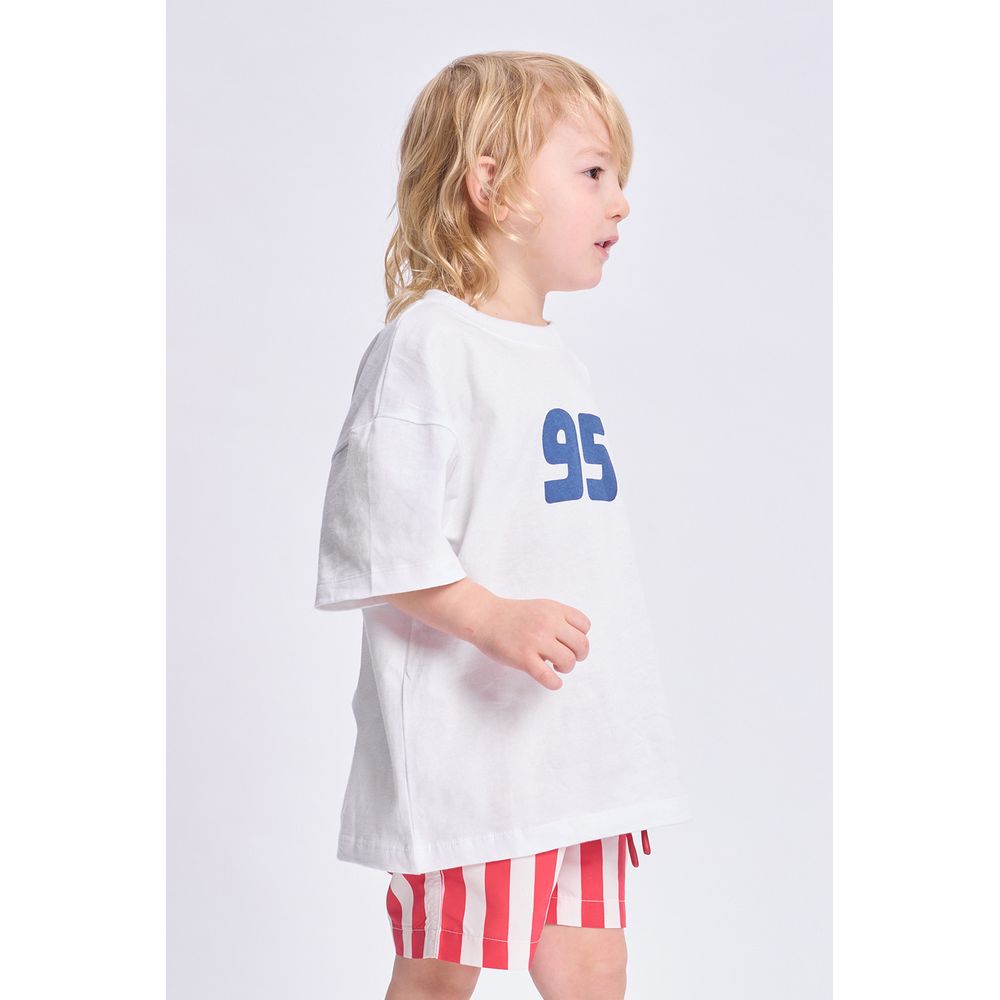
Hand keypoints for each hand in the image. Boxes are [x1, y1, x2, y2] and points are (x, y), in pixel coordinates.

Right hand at [470, 596, 590, 690]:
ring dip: (566, 668)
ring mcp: (536, 641)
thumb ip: (559, 619)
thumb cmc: (513, 615)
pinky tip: (552, 680)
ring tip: (555, 666)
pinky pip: (548, 677)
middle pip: (581, 645)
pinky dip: (555, 683)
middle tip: (566, 658)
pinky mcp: (524, 658)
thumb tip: (576, 643)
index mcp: (553, 609)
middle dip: (578, 655)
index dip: (581, 637)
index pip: (585, 625)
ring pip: (569, 661)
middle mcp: (547, 623)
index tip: (569, 642)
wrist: (484, 618)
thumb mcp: (541, 607)